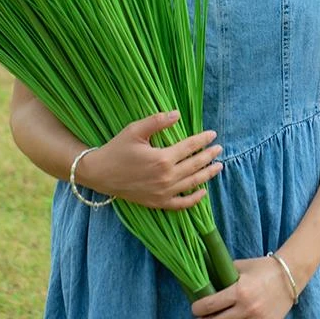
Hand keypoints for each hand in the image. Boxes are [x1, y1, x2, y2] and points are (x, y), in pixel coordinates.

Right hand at [78, 111, 222, 209]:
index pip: (189, 147)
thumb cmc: (117, 149)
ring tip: (218, 167)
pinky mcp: (157, 203)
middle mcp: (166, 178)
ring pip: (192, 184)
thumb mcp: (135, 130)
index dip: (202, 140)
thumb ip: (157, 121)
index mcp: (162, 158)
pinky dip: (194, 199)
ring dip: (207, 175)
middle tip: (219, 148)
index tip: (213, 134)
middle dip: (209, 156)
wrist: (100, 173)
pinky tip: (202, 192)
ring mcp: (163, 193)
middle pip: (194, 165)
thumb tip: (177, 114)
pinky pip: (181, 204)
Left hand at [191, 257, 294, 317]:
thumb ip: (223, 273)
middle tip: (202, 316)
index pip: (210, 305)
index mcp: (239, 291)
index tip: (195, 307)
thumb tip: (206, 277)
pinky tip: (233, 318)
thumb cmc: (262, 268)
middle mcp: (247, 309)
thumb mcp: (240, 267)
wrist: (289, 276)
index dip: (198, 308)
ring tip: (216, 317)